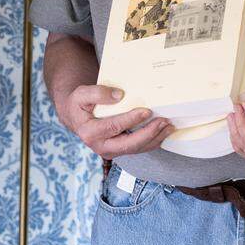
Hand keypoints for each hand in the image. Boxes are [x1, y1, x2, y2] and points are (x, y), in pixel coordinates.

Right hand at [57, 84, 172, 158]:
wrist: (76, 117)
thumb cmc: (78, 104)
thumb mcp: (81, 94)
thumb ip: (97, 93)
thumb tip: (120, 95)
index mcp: (90, 133)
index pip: (114, 127)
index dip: (131, 120)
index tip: (146, 111)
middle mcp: (100, 147)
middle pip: (129, 144)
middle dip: (149, 134)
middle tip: (164, 121)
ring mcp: (111, 151)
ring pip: (136, 149)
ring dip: (155, 138)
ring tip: (168, 126)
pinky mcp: (119, 151)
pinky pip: (138, 149)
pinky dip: (152, 142)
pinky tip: (162, 133)